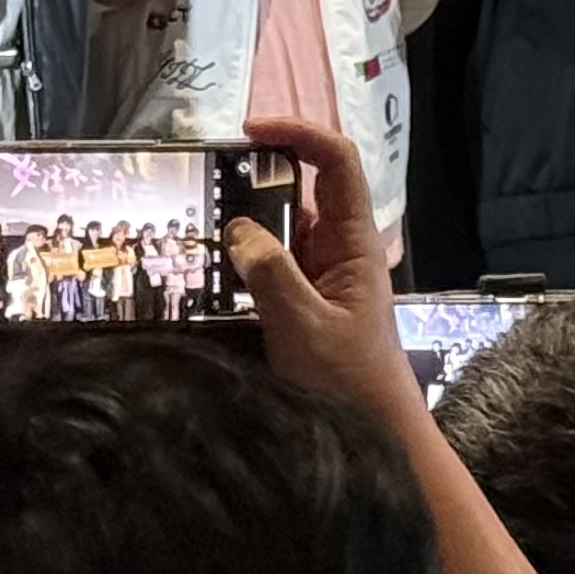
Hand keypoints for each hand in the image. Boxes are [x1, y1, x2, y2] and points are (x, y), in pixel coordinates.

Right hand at [224, 115, 415, 417]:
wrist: (380, 441)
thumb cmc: (352, 385)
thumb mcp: (305, 327)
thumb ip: (271, 274)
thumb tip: (238, 228)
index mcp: (355, 242)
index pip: (336, 162)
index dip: (298, 133)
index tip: (248, 132)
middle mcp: (340, 250)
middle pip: (300, 191)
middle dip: (253, 182)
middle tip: (201, 188)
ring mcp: (323, 276)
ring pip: (280, 230)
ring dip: (243, 225)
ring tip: (193, 229)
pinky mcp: (305, 303)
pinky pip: (271, 266)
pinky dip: (241, 262)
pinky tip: (207, 274)